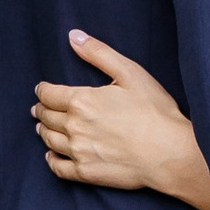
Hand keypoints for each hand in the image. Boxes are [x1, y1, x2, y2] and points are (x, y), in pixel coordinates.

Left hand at [33, 33, 209, 202]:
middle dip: (42, 110)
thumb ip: (99, 53)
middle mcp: (74, 126)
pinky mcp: (86, 173)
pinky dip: (51, 160)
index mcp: (81, 101)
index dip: (43, 90)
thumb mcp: (130, 73)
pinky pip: (58, 167)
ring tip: (42, 128)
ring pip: (49, 140)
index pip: (49, 94)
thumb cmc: (154, 111)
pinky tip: (51, 155)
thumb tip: (73, 36)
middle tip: (40, 109)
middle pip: (47, 117)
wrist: (169, 153)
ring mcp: (78, 151)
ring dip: (43, 131)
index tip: (41, 90)